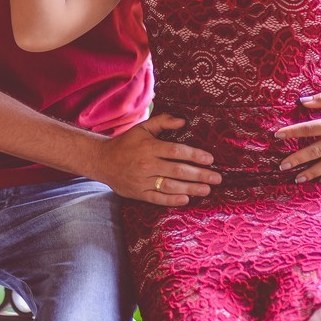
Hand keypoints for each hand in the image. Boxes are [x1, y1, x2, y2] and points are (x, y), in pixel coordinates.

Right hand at [91, 113, 220, 205]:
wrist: (102, 160)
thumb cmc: (126, 142)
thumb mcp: (142, 128)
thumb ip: (163, 121)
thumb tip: (183, 120)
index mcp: (149, 147)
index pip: (176, 151)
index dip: (194, 155)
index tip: (210, 159)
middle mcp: (146, 164)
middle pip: (177, 170)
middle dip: (199, 174)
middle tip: (218, 178)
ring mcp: (142, 180)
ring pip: (170, 186)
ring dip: (190, 188)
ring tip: (207, 189)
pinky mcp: (138, 193)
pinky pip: (157, 198)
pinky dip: (172, 200)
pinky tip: (186, 199)